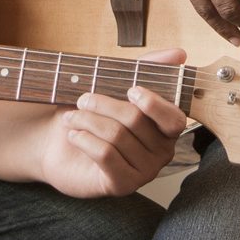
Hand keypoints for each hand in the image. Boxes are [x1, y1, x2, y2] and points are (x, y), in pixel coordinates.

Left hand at [38, 48, 189, 197]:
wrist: (60, 145)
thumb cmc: (94, 114)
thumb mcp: (119, 83)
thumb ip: (149, 67)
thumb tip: (179, 54)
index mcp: (166, 128)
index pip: (173, 118)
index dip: (153, 104)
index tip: (130, 89)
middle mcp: (162, 152)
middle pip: (135, 121)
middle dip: (103, 104)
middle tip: (82, 99)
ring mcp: (144, 172)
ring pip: (116, 136)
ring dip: (87, 120)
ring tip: (72, 117)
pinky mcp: (123, 185)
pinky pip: (105, 155)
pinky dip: (84, 139)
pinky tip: (74, 135)